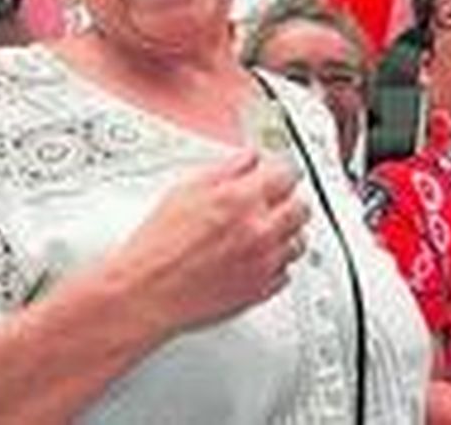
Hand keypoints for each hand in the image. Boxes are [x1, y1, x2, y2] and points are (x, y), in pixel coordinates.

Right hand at [107, 149, 310, 335]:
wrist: (148, 290)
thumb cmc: (160, 245)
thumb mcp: (187, 189)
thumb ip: (228, 168)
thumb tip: (250, 159)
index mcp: (242, 199)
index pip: (287, 173)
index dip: (282, 170)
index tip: (279, 172)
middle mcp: (260, 230)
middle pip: (301, 207)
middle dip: (289, 200)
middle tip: (274, 201)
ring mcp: (264, 262)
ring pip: (299, 240)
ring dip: (286, 232)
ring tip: (261, 231)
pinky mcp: (262, 289)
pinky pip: (286, 270)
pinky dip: (275, 262)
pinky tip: (254, 257)